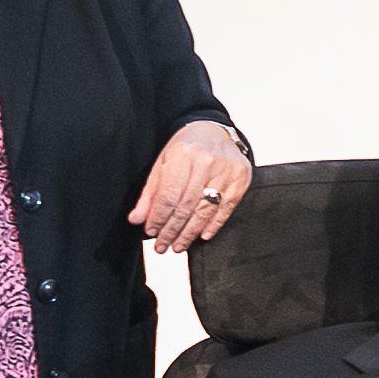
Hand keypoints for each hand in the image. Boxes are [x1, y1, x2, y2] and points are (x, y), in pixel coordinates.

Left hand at [130, 120, 252, 252]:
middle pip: (186, 206)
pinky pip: (225, 209)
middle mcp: (207, 163)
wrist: (215, 130)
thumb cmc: (186, 147)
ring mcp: (227, 172)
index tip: (151, 232)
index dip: (158, 218)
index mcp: (184, 155)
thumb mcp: (163, 163)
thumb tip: (137, 219)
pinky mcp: (241, 180)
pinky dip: (213, 225)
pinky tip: (201, 236)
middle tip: (163, 246)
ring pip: (205, 211)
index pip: (169, 195)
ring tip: (178, 246)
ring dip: (190, 233)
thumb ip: (150, 192)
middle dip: (172, 230)